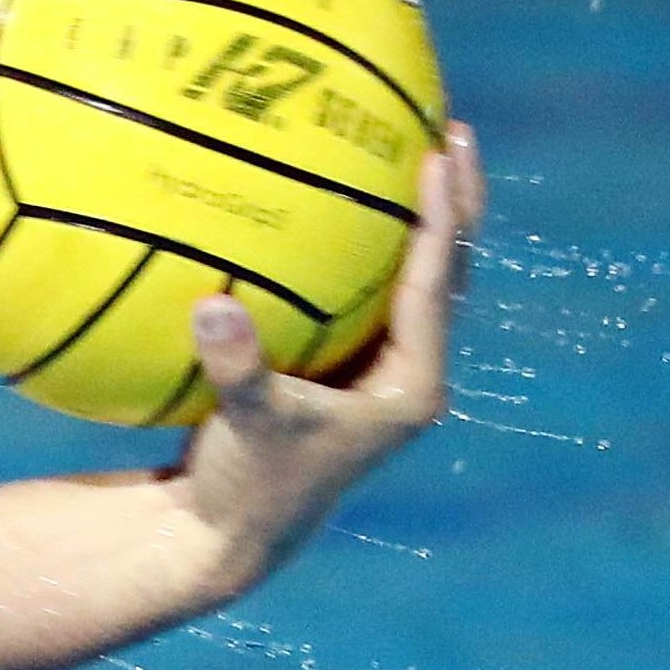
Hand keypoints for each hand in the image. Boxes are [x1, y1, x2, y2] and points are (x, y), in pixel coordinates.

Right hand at [167, 120, 487, 602]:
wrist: (232, 538)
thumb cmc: (246, 488)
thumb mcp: (243, 428)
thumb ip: (236, 368)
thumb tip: (212, 305)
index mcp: (411, 388)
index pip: (438, 286)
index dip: (440, 218)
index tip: (438, 154)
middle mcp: (411, 376)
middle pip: (454, 273)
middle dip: (458, 203)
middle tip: (455, 130)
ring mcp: (386, 373)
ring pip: (425, 280)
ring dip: (427, 219)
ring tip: (423, 149)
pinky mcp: (354, 373)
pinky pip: (378, 292)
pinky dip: (374, 246)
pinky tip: (347, 203)